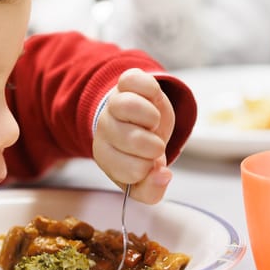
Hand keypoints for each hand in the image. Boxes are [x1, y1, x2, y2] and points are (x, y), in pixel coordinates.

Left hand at [91, 69, 175, 204]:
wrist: (136, 122)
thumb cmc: (139, 154)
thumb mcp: (144, 181)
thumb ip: (153, 189)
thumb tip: (164, 175)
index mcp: (106, 157)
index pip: (133, 170)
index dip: (148, 168)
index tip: (147, 162)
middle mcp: (104, 129)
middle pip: (134, 140)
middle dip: (153, 145)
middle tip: (151, 142)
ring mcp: (113, 103)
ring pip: (130, 106)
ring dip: (151, 117)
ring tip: (151, 123)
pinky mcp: (125, 82)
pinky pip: (136, 80)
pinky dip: (151, 90)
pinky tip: (151, 100)